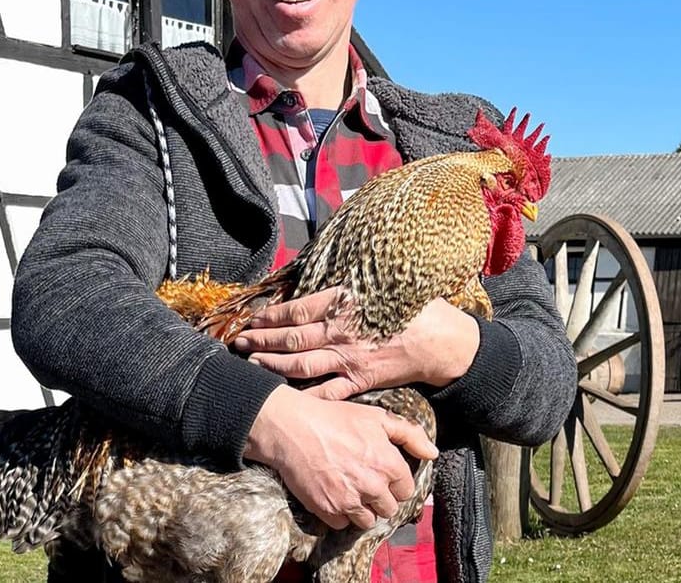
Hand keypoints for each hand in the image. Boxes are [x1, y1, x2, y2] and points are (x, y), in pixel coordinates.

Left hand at [235, 290, 480, 399]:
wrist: (442, 341)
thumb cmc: (413, 307)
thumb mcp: (380, 283)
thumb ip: (347, 286)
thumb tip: (322, 283)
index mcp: (343, 303)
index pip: (296, 310)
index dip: (270, 316)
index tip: (253, 319)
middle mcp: (340, 332)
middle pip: (291, 340)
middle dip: (260, 342)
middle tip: (238, 343)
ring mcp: (348, 359)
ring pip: (300, 366)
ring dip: (272, 366)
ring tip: (252, 365)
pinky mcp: (359, 381)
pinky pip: (326, 392)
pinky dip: (305, 396)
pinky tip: (287, 398)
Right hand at [244, 386, 436, 529]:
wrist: (291, 427)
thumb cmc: (333, 418)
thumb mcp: (375, 417)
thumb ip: (409, 434)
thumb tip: (432, 453)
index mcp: (388, 464)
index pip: (406, 490)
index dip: (394, 482)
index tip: (381, 474)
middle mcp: (373, 486)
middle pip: (389, 509)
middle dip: (379, 498)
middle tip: (363, 482)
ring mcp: (350, 500)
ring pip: (367, 521)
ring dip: (361, 510)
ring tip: (348, 490)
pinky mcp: (327, 509)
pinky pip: (342, 524)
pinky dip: (338, 514)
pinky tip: (333, 494)